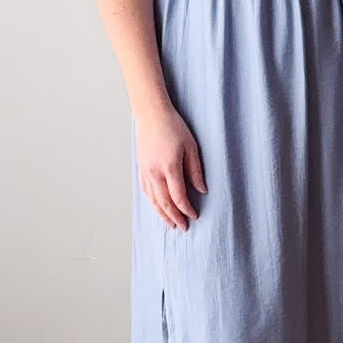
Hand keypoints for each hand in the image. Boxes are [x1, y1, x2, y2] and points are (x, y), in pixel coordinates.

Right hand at [134, 104, 206, 230]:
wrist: (151, 115)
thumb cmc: (173, 127)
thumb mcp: (191, 147)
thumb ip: (196, 170)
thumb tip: (201, 190)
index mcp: (169, 167)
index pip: (178, 197)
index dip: (187, 209)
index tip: (194, 216)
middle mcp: (155, 172)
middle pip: (164, 203)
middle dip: (174, 217)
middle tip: (183, 227)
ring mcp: (146, 171)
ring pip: (153, 200)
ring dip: (162, 214)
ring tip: (170, 224)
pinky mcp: (141, 168)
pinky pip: (146, 191)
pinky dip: (153, 202)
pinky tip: (158, 207)